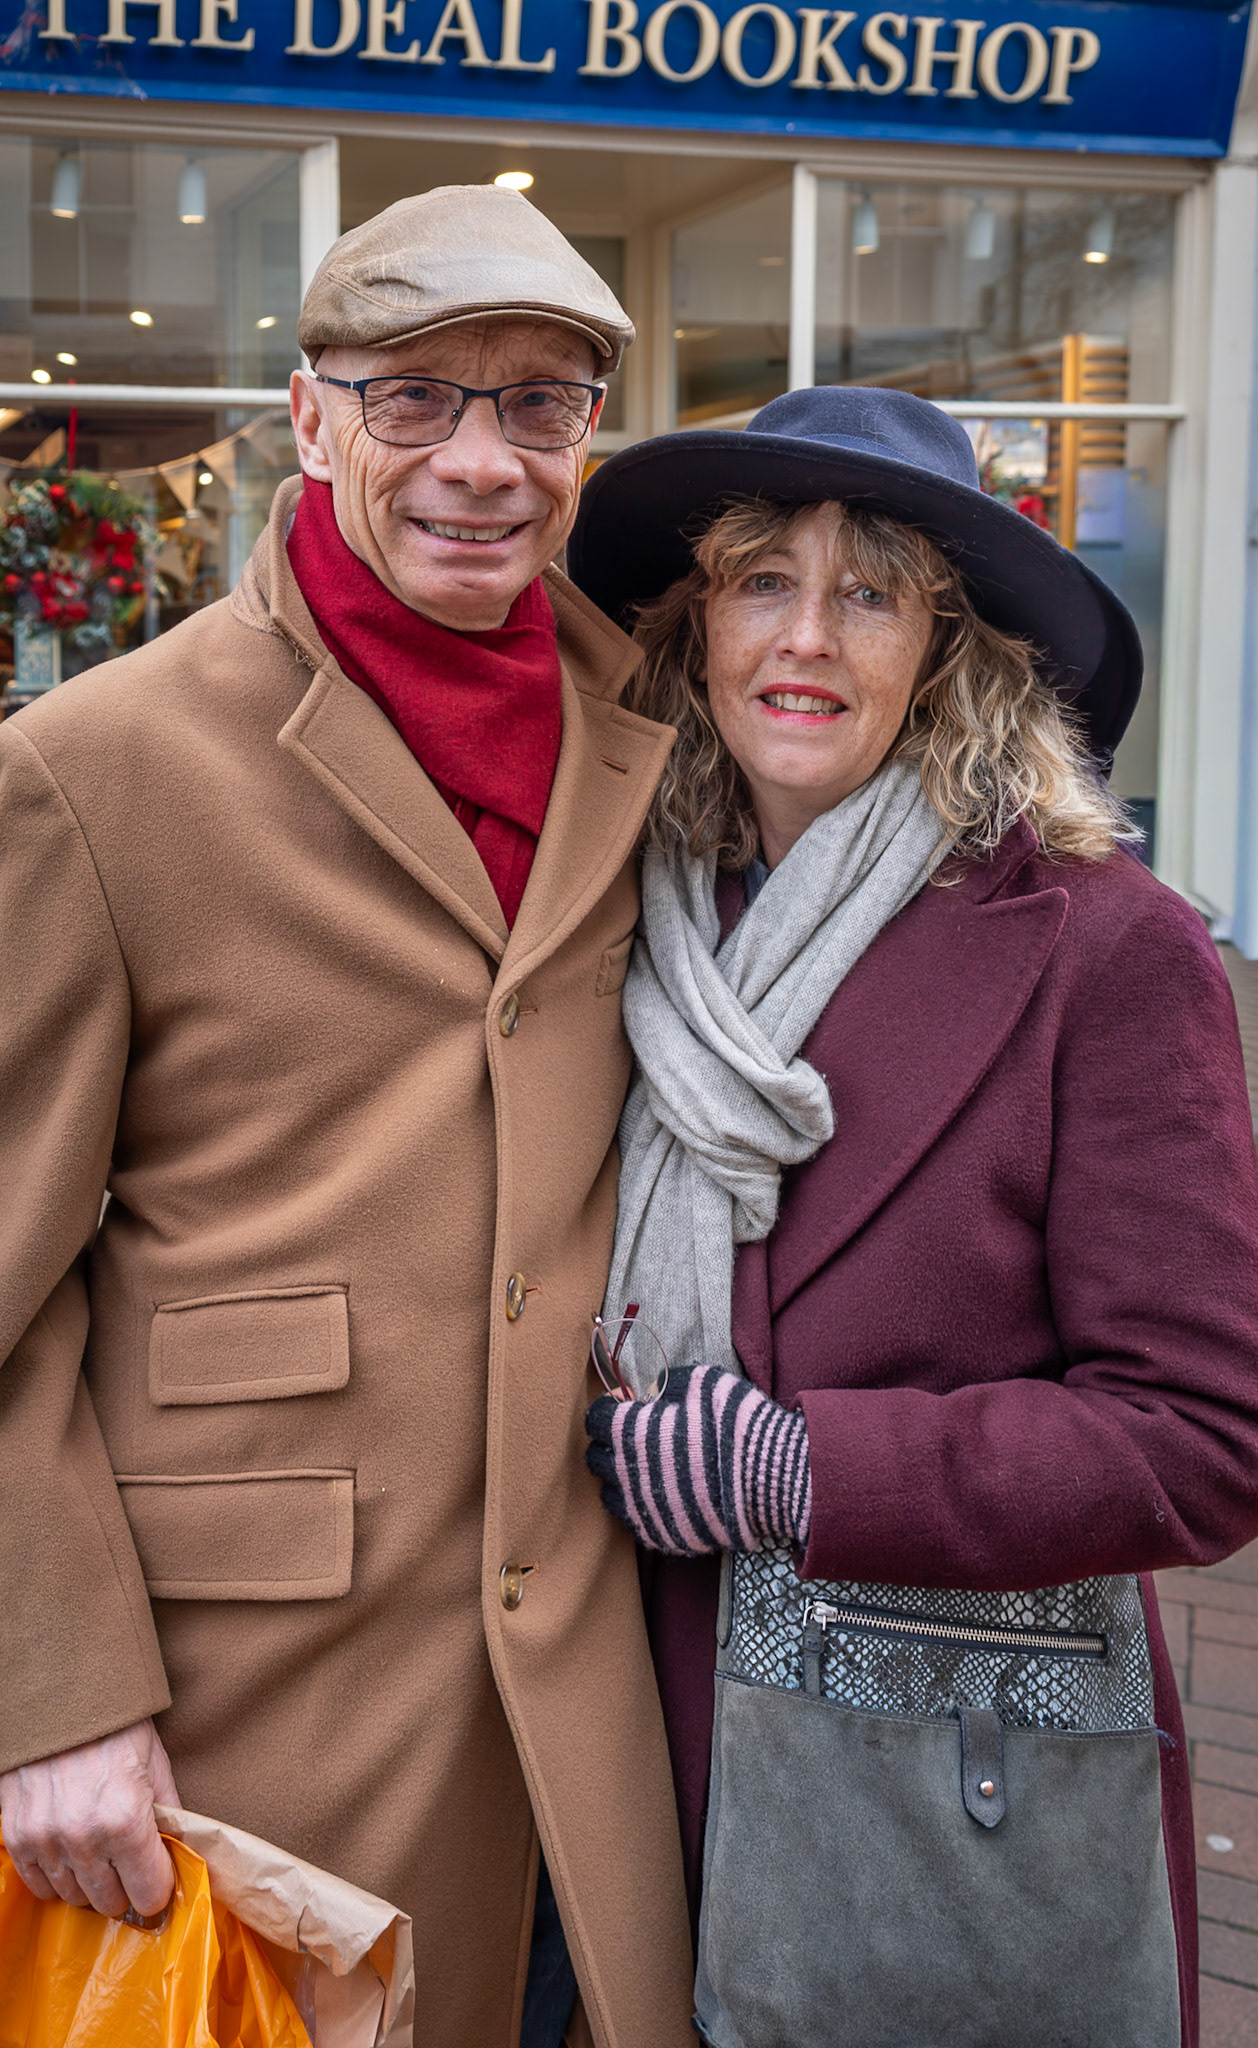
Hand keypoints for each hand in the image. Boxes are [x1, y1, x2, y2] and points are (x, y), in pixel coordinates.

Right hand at [0, 1718, 180, 1916]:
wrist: (61, 1696)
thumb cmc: (115, 1726)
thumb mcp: (156, 1763)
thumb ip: (170, 1815)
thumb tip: (179, 1852)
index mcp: (127, 1821)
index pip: (149, 1894)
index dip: (158, 1888)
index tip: (158, 1877)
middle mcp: (84, 1839)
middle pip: (111, 1903)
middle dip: (126, 1887)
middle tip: (130, 1864)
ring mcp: (46, 1841)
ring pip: (74, 1897)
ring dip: (90, 1883)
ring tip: (100, 1854)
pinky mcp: (17, 1837)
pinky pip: (38, 1884)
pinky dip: (56, 1877)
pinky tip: (70, 1854)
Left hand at [585, 1362, 811, 1557]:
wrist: (771, 1479)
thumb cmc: (737, 1423)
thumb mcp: (703, 1382)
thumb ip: (667, 1384)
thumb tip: (652, 1391)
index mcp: (630, 1432)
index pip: (595, 1420)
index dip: (608, 1412)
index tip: (623, 1410)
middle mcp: (627, 1474)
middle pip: (594, 1459)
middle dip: (609, 1446)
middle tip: (632, 1439)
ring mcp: (643, 1510)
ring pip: (609, 1495)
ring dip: (620, 1481)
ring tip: (645, 1470)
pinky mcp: (661, 1536)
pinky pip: (635, 1523)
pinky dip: (642, 1508)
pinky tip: (663, 1496)